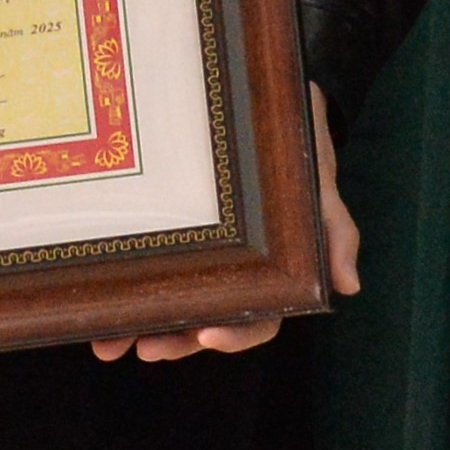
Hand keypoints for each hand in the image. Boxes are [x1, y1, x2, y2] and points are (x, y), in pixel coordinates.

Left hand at [100, 84, 356, 359]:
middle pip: (208, 324)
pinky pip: (150, 275)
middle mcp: (236, 275)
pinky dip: (126, 296)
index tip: (206, 334)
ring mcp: (203, 260)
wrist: (269, 102)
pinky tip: (101, 304)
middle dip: (176, 342)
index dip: (235, 334)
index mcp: (275, 273)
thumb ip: (336, 233)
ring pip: (173, 309)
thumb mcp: (320, 184)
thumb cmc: (300, 148)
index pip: (260, 319)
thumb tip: (349, 285)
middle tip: (147, 347)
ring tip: (110, 343)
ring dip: (142, 331)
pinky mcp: (176, 238)